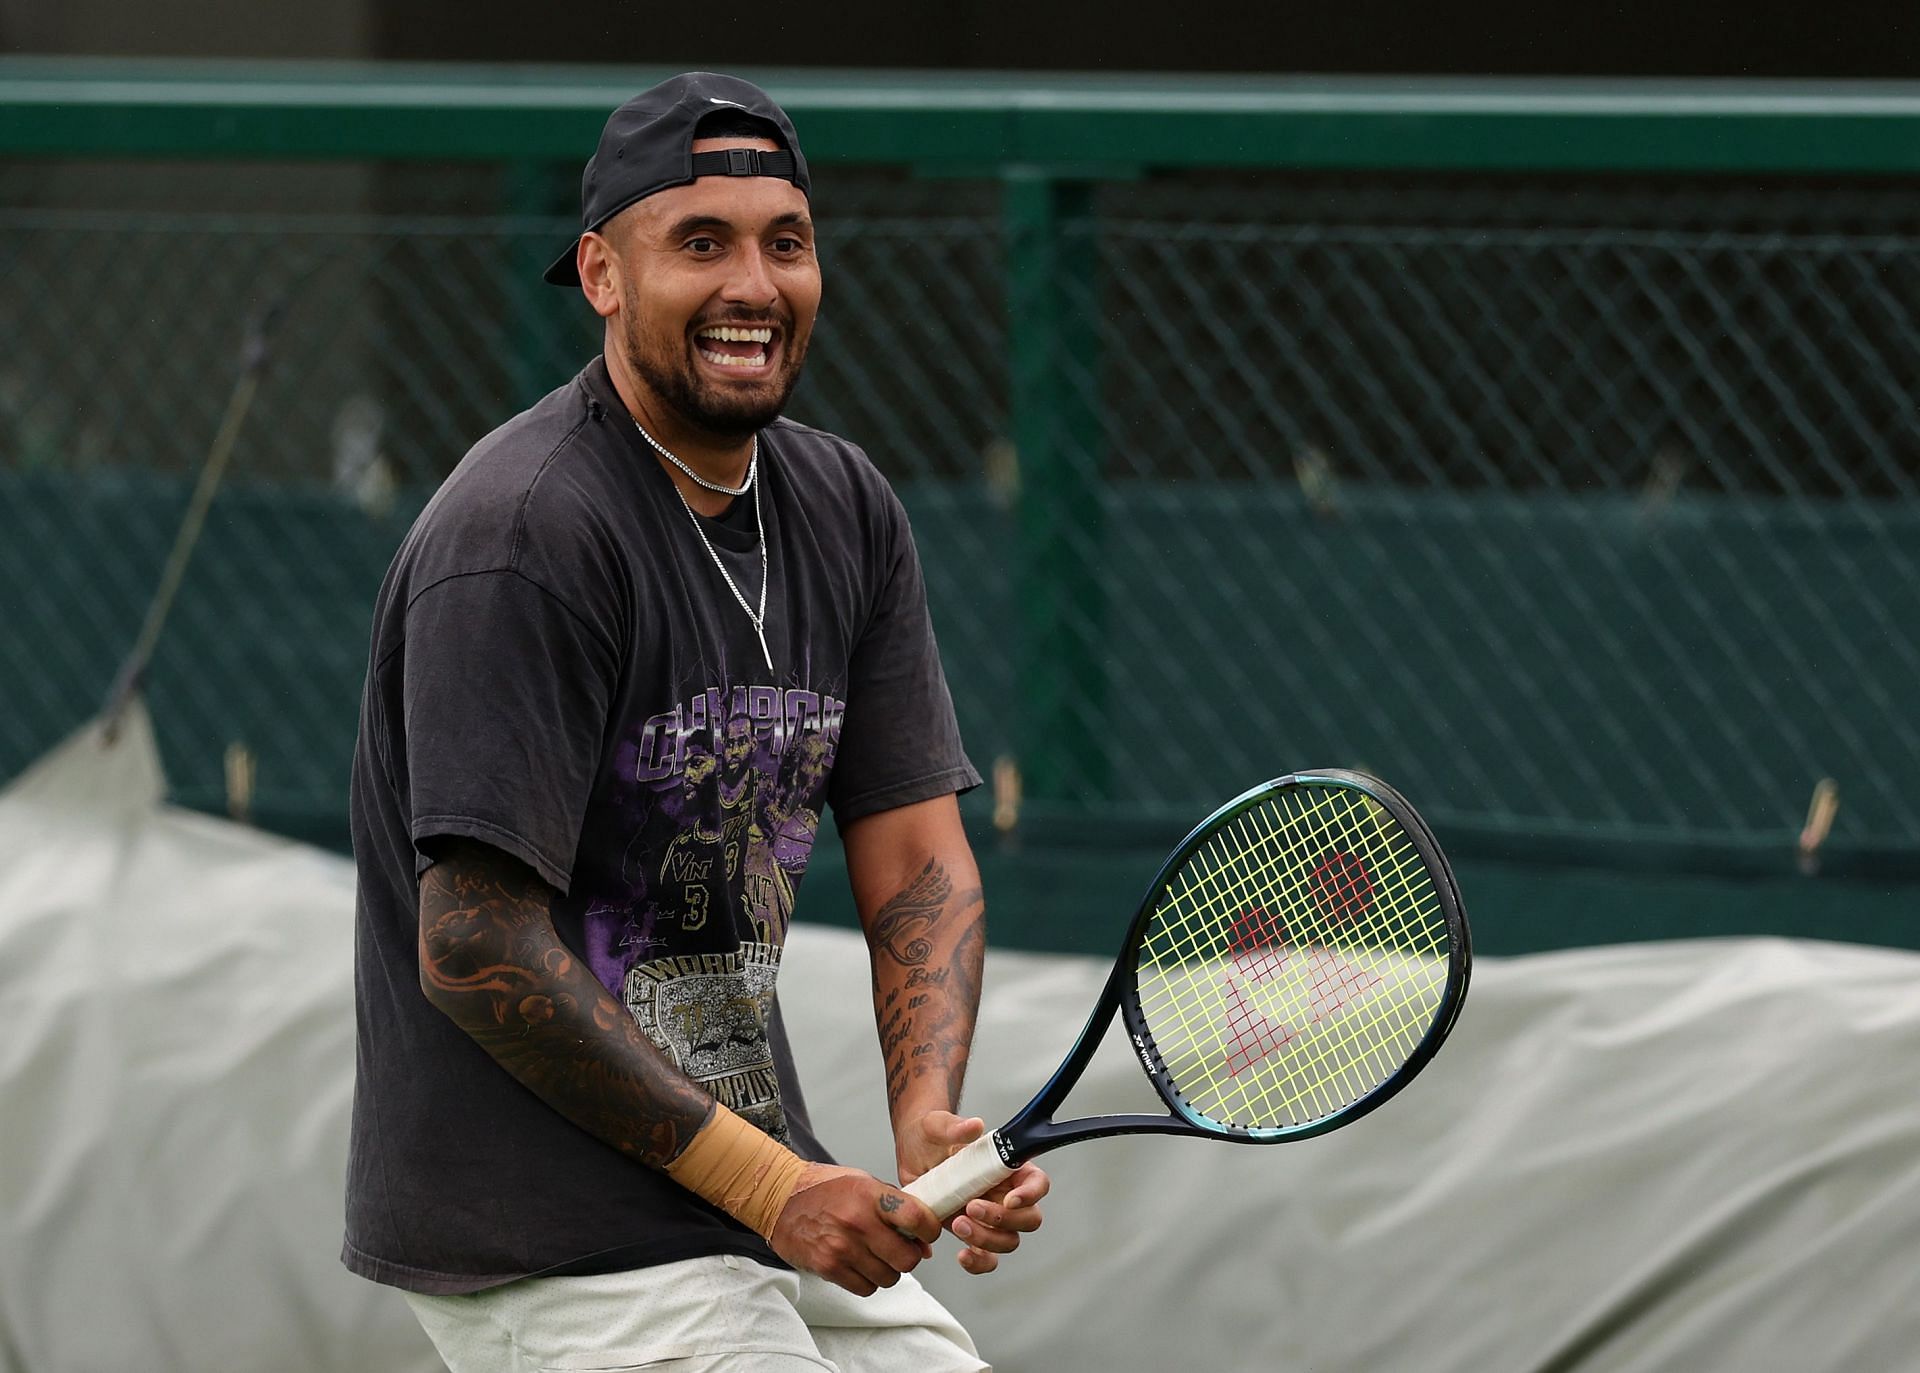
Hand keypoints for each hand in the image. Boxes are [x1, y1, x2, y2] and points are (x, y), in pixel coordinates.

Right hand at [767, 1163, 941, 1296]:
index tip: (926, 1233)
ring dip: (888, 1271)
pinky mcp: (828, 1267)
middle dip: (909, 1257)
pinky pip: (865, 1288)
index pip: (917, 1218)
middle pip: (907, 1259)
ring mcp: (842, 1247)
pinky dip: (867, 1281)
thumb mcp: (862, 1182)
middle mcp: (857, 1221)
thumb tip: (923, 1244)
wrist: (778, 1197)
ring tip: (875, 1256)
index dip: (929, 1230)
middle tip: (900, 1250)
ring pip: (888, 1278)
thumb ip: (895, 1208)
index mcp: (870, 1195)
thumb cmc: (822, 1188)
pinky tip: (859, 1264)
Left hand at [898, 1112, 1048, 1274]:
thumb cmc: (929, 1136)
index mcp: (1008, 1166)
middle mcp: (1006, 1193)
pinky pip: (987, 1257)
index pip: (1037, 1182)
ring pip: (1008, 1240)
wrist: (909, 1157)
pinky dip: (978, 1262)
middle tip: (971, 1207)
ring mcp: (991, 1217)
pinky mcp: (973, 1233)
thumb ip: (954, 1126)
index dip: (1031, 1194)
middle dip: (1003, 1219)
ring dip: (986, 1239)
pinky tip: (961, 1254)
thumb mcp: (936, 1126)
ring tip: (957, 1223)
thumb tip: (974, 1126)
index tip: (1009, 1199)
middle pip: (1029, 1218)